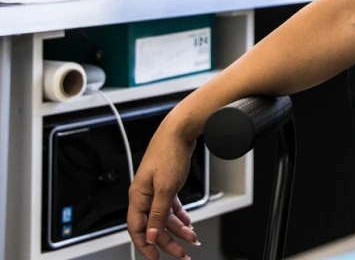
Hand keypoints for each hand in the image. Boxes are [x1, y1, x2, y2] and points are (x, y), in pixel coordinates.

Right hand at [127, 122, 201, 259]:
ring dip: (178, 229)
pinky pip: (171, 207)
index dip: (145, 245)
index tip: (155, 258)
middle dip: (168, 241)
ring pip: (165, 217)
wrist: (180, 132)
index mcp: (138, 197)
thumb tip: (152, 236)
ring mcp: (156, 190)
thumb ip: (158, 214)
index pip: (137, 229)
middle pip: (154, 226)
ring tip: (192, 239)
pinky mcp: (167, 185)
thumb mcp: (166, 188)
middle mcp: (145, 195)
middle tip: (182, 253)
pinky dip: (180, 216)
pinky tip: (188, 224)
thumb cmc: (169, 154)